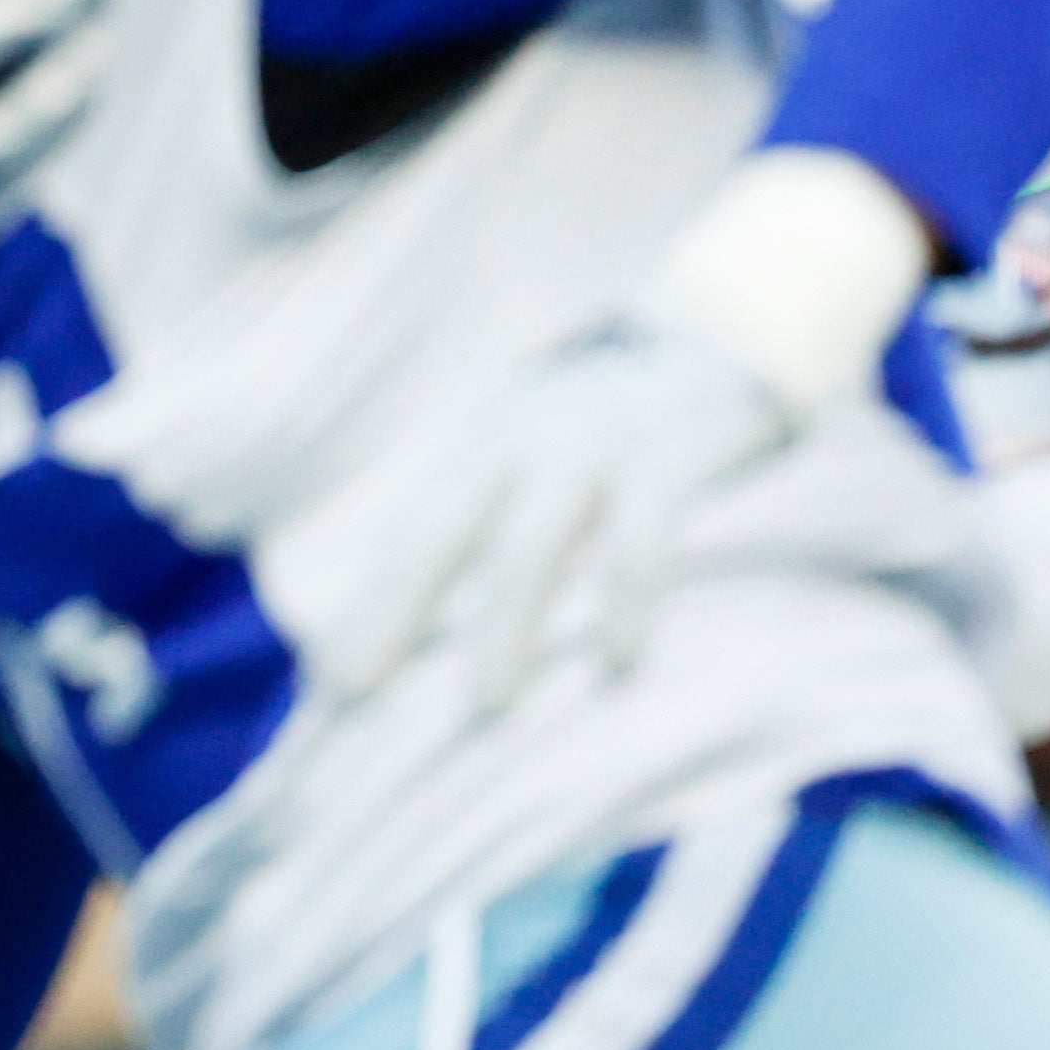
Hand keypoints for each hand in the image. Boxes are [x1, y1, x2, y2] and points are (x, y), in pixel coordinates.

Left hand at [325, 313, 797, 714]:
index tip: (329, 677)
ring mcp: (588, 447)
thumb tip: (428, 611)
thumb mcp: (537, 451)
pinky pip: (636, 541)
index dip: (366, 603)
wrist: (719, 345)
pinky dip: (624, 603)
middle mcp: (518, 440)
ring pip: (526, 544)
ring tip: (488, 705)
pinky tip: (619, 663)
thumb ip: (491, 513)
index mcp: (481, 445)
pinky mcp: (664, 460)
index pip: (406, 532)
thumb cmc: (615, 427)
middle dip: (395, 612)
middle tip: (361, 691)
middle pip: (439, 532)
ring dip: (502, 627)